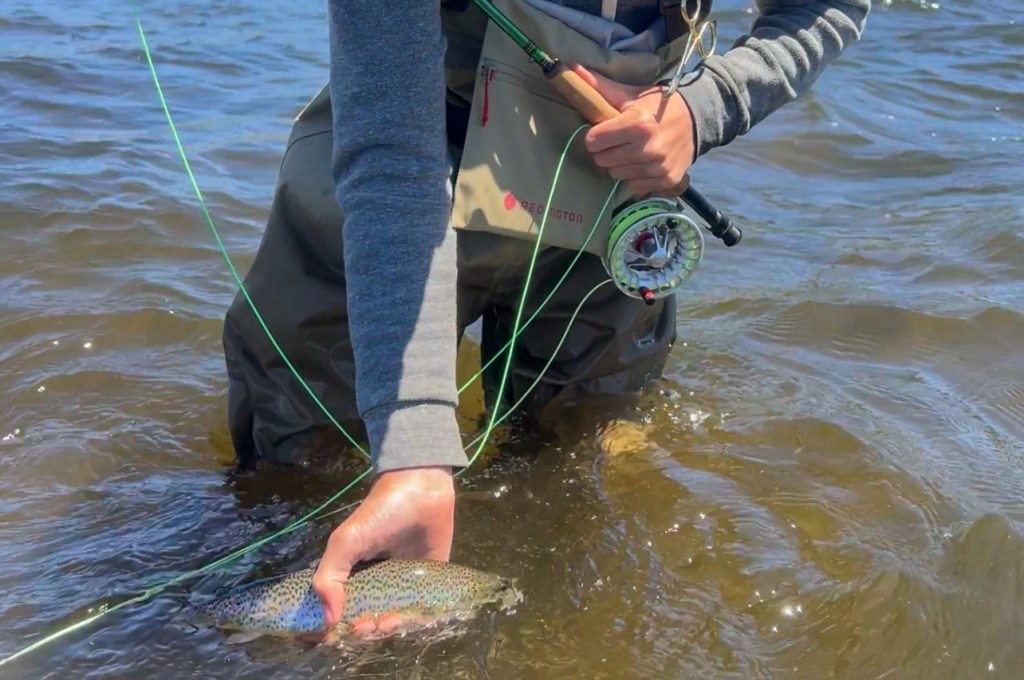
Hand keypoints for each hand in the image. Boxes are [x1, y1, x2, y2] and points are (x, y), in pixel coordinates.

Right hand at [311, 466, 454, 633]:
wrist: (421, 490)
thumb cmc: (380, 514)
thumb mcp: (346, 541)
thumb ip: (330, 577)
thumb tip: (329, 620)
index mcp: (354, 573)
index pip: (340, 606)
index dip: (335, 624)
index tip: (333, 634)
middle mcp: (378, 582)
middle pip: (368, 616)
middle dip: (364, 628)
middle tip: (365, 626)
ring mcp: (404, 583)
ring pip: (395, 616)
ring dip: (388, 627)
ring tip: (387, 623)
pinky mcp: (430, 581)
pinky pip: (424, 608)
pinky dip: (418, 620)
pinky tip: (411, 620)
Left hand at [571, 64, 697, 196]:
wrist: (698, 117)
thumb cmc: (658, 105)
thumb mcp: (630, 95)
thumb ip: (600, 87)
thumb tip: (570, 68)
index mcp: (636, 124)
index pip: (593, 141)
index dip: (596, 136)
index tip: (605, 131)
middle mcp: (647, 148)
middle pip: (602, 160)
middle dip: (606, 150)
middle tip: (619, 141)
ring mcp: (657, 166)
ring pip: (616, 174)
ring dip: (620, 164)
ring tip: (632, 151)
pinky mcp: (665, 179)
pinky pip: (634, 185)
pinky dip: (635, 175)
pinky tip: (645, 162)